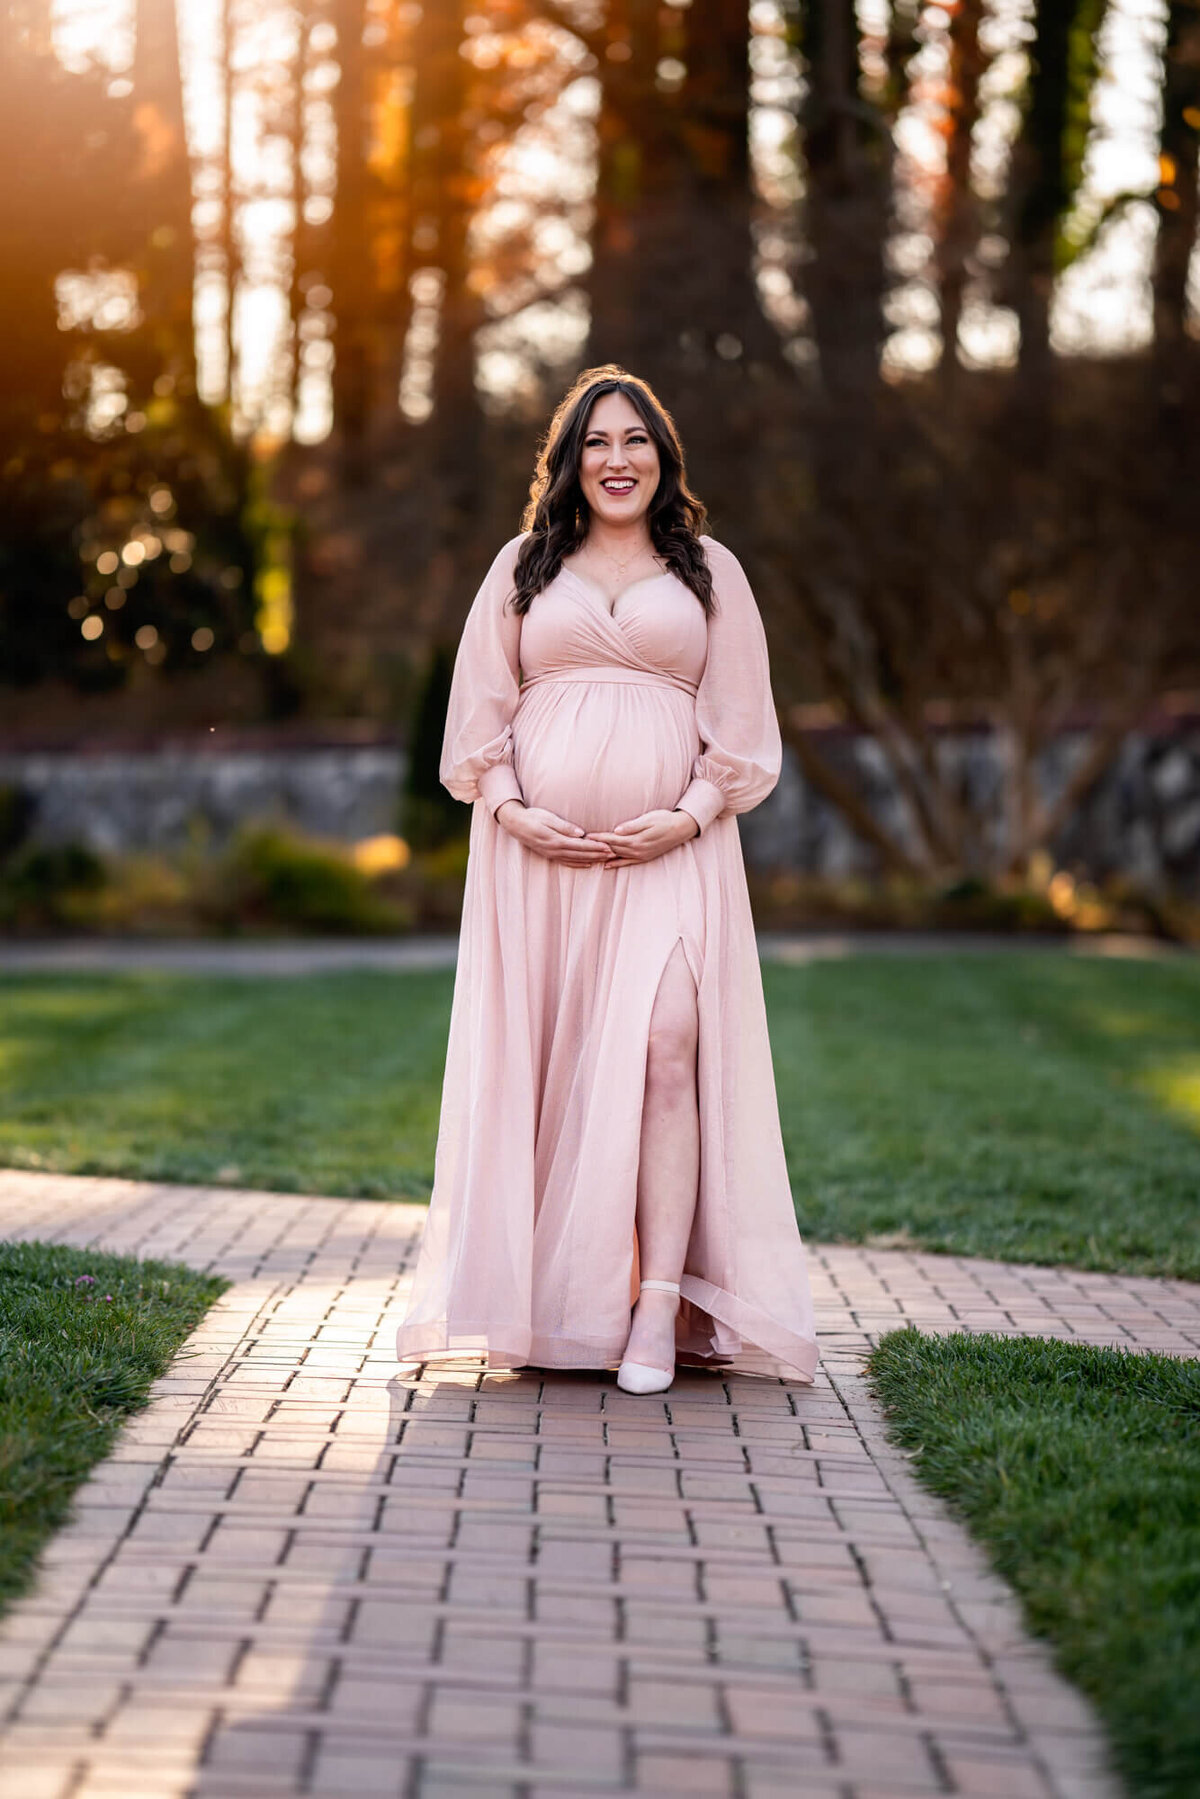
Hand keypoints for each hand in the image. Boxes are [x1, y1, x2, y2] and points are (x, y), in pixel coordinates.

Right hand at [495, 800, 617, 866]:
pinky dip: (579, 864)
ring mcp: (552, 854)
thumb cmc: (533, 817)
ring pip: (576, 860)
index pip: (582, 846)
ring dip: (592, 860)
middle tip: (614, 854)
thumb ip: (565, 827)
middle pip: (582, 855)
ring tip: (606, 860)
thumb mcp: (548, 818)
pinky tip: (588, 864)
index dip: (597, 847)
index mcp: (557, 840)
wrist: (515, 824)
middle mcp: (556, 850)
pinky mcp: (550, 855)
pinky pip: (567, 862)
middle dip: (599, 855)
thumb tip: (582, 834)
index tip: (610, 847)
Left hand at [586, 808, 698, 868]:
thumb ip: (632, 826)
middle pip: (612, 849)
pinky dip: (616, 864)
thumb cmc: (664, 819)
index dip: (599, 838)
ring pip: (617, 856)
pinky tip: (606, 866)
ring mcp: (640, 855)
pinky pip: (627, 862)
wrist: (681, 829)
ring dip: (603, 856)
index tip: (586, 836)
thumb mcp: (649, 819)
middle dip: (597, 848)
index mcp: (636, 839)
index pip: (612, 839)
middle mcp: (637, 850)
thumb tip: (616, 831)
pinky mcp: (644, 857)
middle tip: (581, 846)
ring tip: (589, 855)